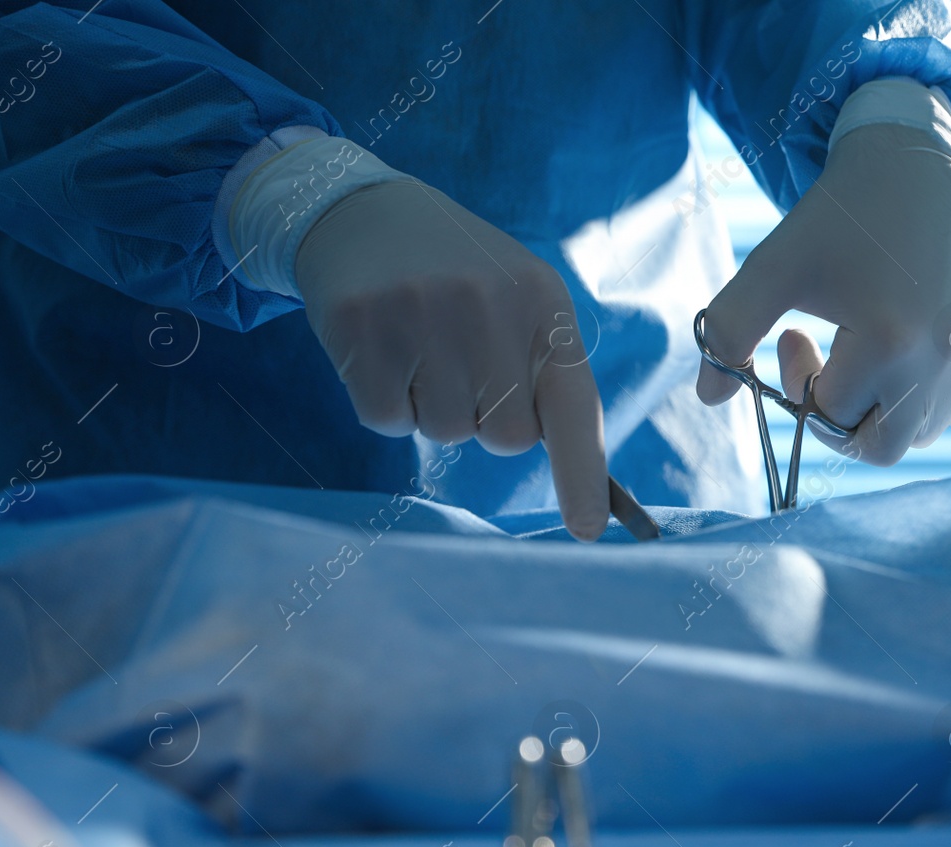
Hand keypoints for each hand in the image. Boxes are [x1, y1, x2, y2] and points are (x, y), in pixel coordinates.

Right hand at [294, 179, 607, 540]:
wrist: (363, 212)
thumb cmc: (460, 275)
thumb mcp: (521, 302)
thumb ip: (547, 376)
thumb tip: (584, 486)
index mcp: (543, 302)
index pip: (574, 405)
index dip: (582, 474)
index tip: (588, 530)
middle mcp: (489, 304)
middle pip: (505, 436)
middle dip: (486, 419)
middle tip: (464, 364)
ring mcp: (422, 312)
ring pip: (444, 433)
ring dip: (433, 408)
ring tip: (422, 347)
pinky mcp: (362, 326)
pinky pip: (387, 422)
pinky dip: (385, 402)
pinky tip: (385, 350)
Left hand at [697, 123, 950, 464]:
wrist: (913, 165)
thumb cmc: (836, 219)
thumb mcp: (770, 270)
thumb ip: (727, 334)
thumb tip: (710, 399)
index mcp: (889, 340)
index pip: (830, 417)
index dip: (799, 385)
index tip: (792, 337)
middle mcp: (946, 355)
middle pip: (882, 447)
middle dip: (843, 418)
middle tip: (831, 367)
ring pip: (925, 432)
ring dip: (887, 407)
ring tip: (870, 349)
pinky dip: (937, 399)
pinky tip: (914, 352)